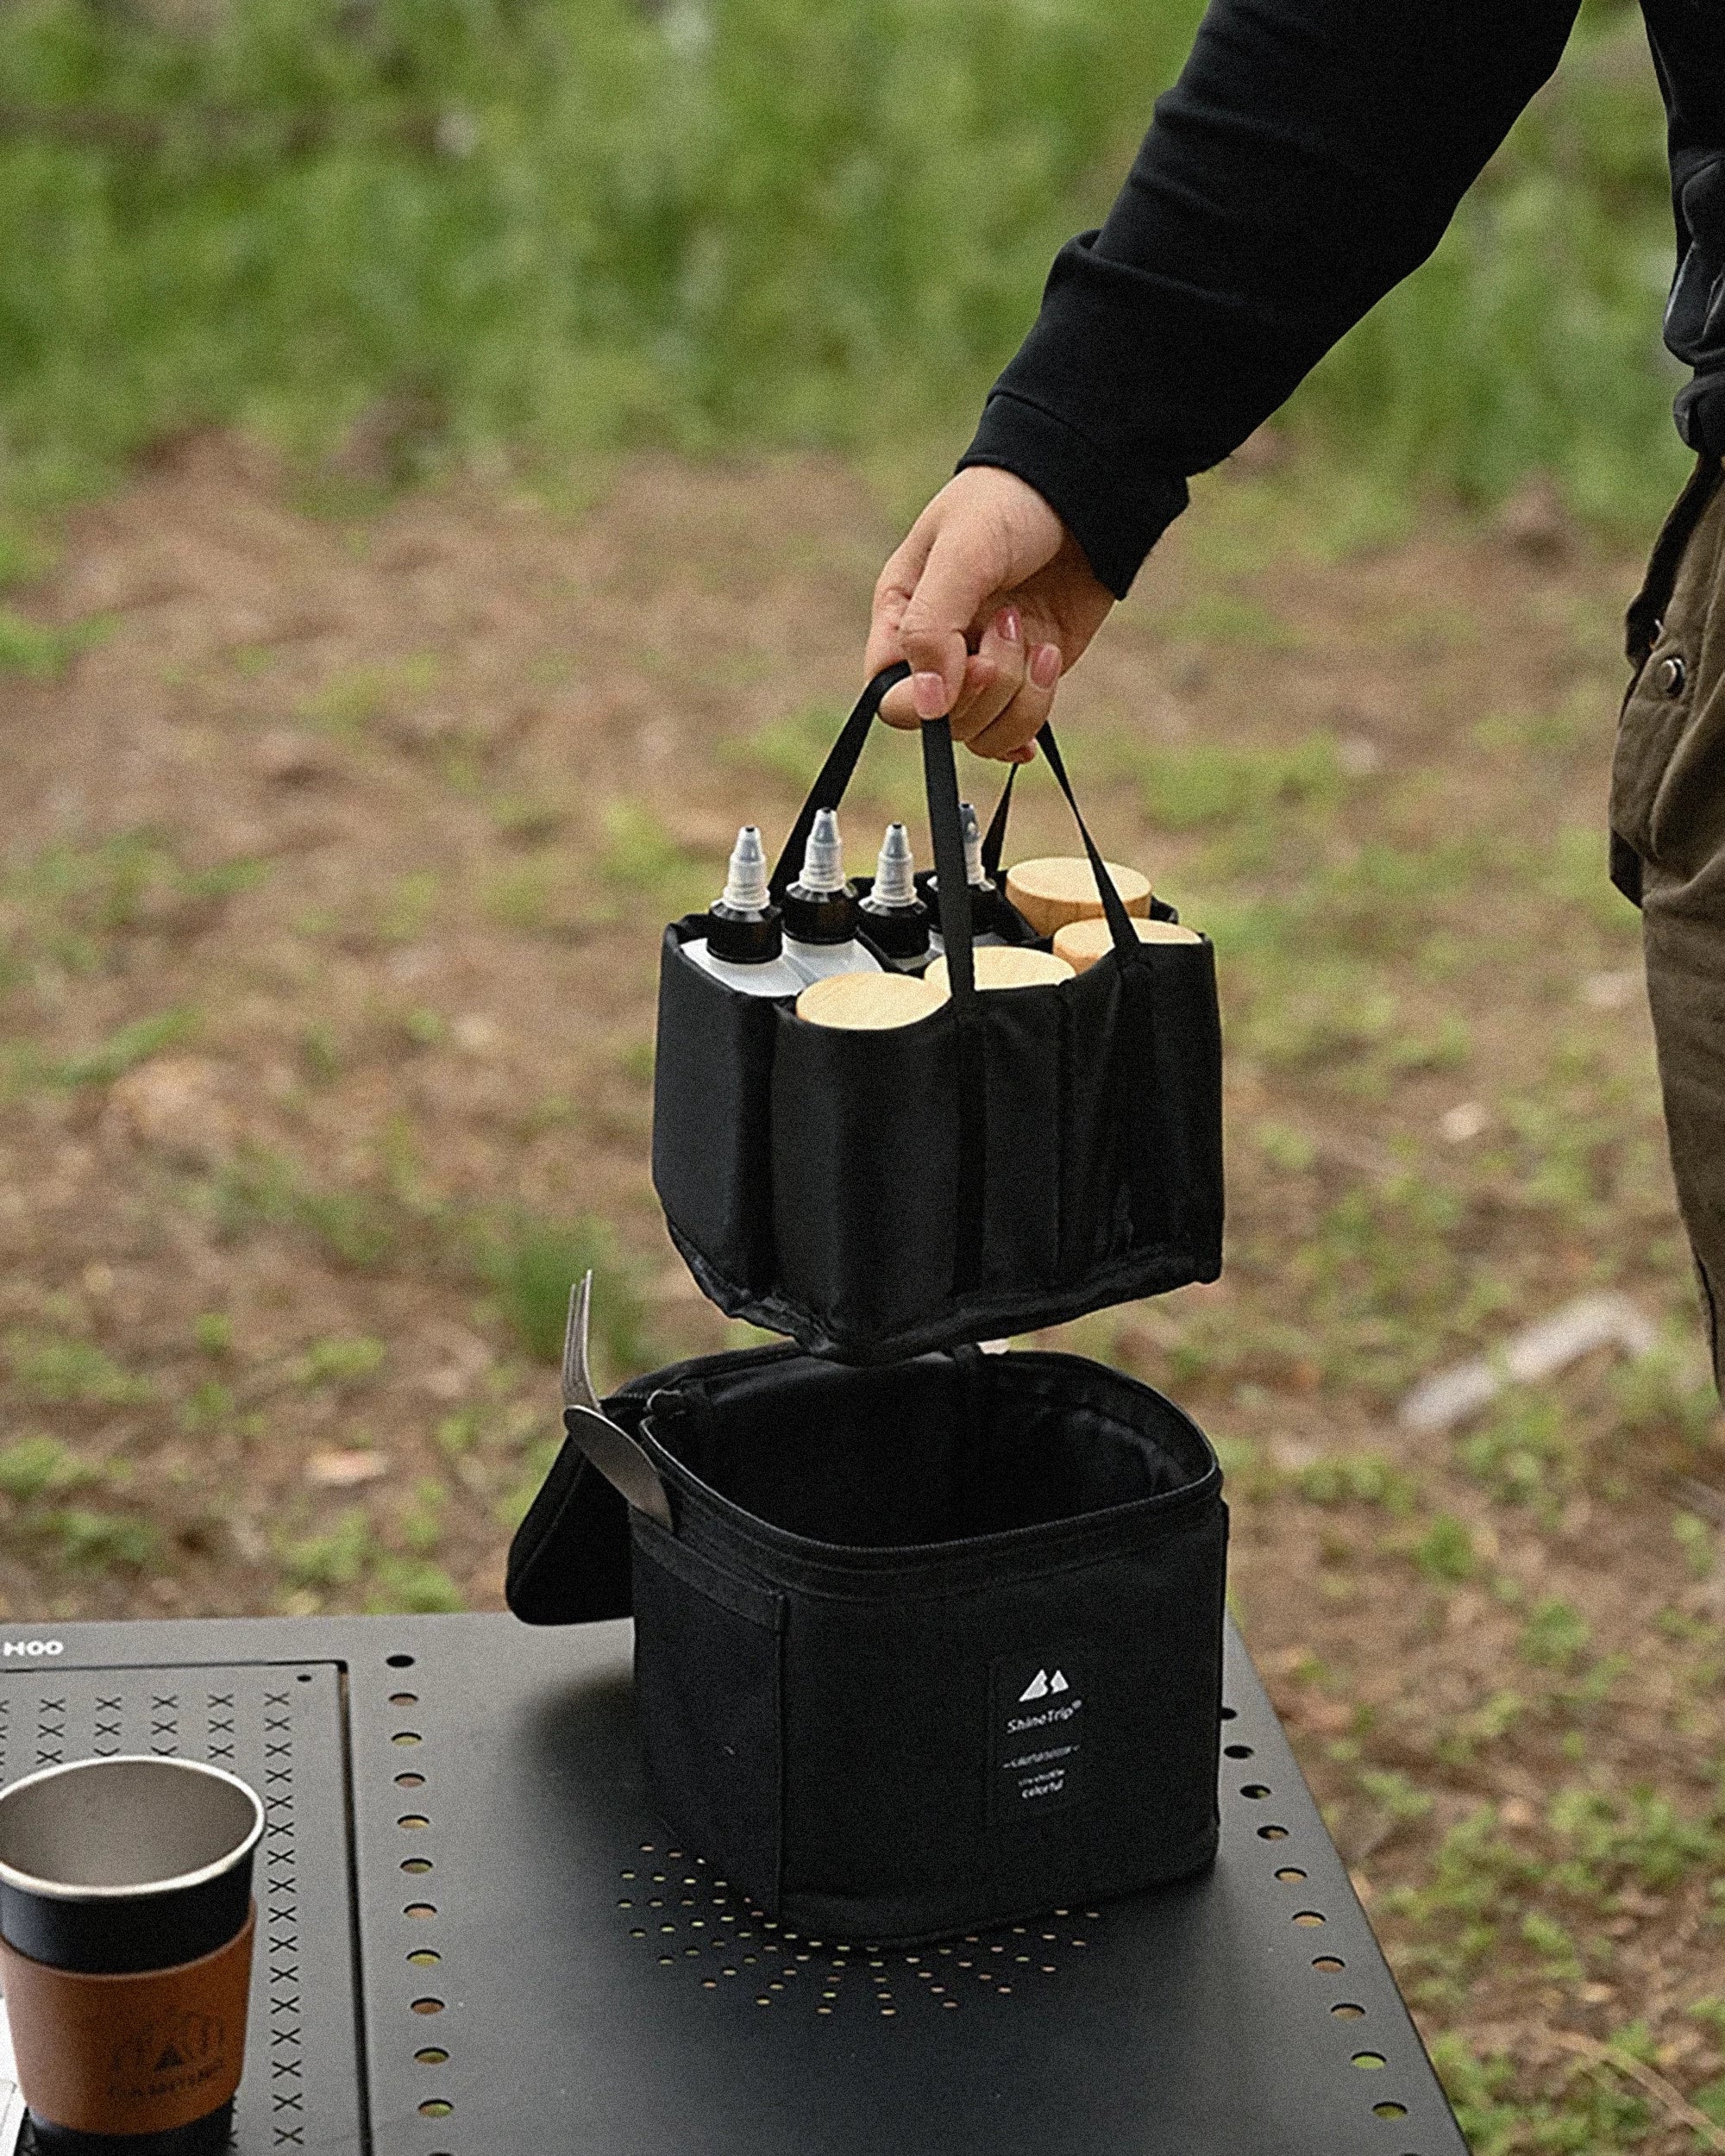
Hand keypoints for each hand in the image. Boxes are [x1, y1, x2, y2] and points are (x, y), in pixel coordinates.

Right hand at [866, 466, 1114, 759]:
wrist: (1086, 490)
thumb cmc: (1010, 506)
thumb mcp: (963, 552)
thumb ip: (932, 627)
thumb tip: (927, 706)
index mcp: (902, 618)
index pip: (890, 697)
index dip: (929, 700)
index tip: (972, 664)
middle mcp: (936, 652)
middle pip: (943, 722)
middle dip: (988, 685)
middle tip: (1013, 620)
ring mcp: (983, 669)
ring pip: (983, 733)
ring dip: (1019, 697)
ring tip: (1038, 638)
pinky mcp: (1025, 678)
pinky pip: (1018, 727)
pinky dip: (1036, 709)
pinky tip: (1048, 667)